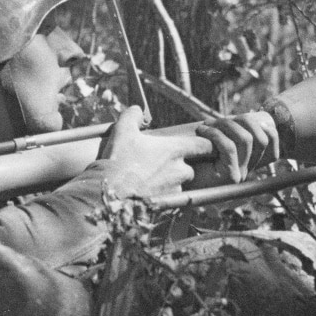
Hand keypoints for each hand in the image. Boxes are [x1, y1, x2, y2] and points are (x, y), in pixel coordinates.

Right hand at [94, 105, 211, 196]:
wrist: (110, 192)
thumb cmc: (118, 160)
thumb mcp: (122, 130)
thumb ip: (132, 115)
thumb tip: (137, 110)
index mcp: (174, 150)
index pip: (204, 146)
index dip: (204, 145)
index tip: (199, 146)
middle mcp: (180, 170)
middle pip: (190, 168)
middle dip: (179, 168)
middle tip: (160, 167)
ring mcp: (175, 189)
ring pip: (179, 185)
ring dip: (169, 183)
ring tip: (149, 182)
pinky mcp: (168, 204)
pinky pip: (170, 200)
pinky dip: (161, 196)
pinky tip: (145, 194)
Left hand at [191, 111, 280, 185]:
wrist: (174, 179)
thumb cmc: (190, 160)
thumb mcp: (214, 144)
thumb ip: (230, 134)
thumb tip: (249, 115)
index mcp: (247, 163)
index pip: (272, 148)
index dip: (269, 131)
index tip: (253, 118)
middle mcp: (247, 170)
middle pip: (261, 139)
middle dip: (242, 121)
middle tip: (217, 120)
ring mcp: (240, 174)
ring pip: (246, 140)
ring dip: (226, 125)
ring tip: (206, 125)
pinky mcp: (229, 177)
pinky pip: (229, 147)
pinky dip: (215, 134)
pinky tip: (202, 131)